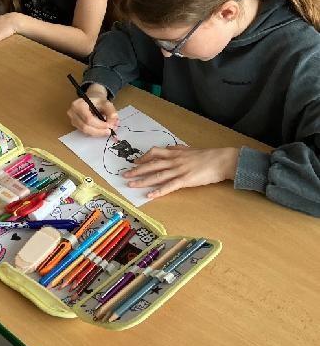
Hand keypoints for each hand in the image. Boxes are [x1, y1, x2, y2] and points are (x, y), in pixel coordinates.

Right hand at [67, 84, 118, 136]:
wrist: (91, 101)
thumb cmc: (97, 101)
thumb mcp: (106, 103)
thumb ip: (111, 111)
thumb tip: (113, 120)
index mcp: (78, 104)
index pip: (88, 119)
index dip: (100, 125)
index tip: (110, 126)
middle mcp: (72, 113)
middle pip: (85, 127)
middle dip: (99, 131)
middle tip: (110, 131)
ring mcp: (73, 120)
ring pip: (85, 131)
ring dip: (98, 133)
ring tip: (108, 131)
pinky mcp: (76, 126)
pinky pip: (86, 132)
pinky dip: (95, 133)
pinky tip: (102, 131)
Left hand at [122, 145, 239, 198]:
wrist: (221, 160)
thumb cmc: (207, 156)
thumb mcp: (189, 150)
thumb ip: (178, 150)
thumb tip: (169, 150)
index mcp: (175, 153)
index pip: (154, 153)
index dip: (143, 158)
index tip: (135, 162)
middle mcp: (174, 161)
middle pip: (151, 165)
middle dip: (136, 170)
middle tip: (124, 174)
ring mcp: (178, 170)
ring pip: (156, 175)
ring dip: (142, 180)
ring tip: (131, 184)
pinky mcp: (185, 180)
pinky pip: (169, 186)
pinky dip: (158, 191)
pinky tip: (149, 195)